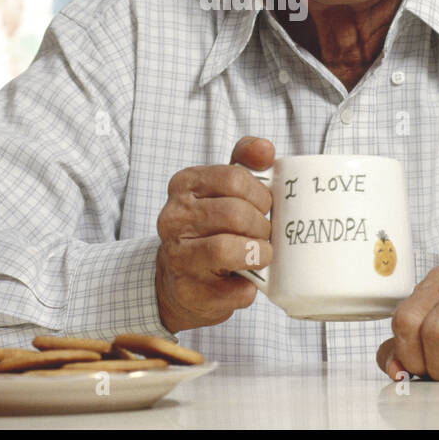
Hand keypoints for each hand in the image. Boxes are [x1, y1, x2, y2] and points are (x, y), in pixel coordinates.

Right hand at [155, 136, 274, 332]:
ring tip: (261, 254)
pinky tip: (246, 280)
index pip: (234, 178)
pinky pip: (234, 288)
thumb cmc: (210, 227)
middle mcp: (173, 218)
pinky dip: (249, 287)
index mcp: (184, 185)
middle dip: (262, 226)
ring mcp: (177, 256)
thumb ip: (244, 162)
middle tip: (265, 234)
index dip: (261, 194)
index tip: (265, 206)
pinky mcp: (189, 291)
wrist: (180, 280)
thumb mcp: (222, 189)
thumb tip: (265, 149)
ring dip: (258, 253)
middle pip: (235, 213)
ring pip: (227, 248)